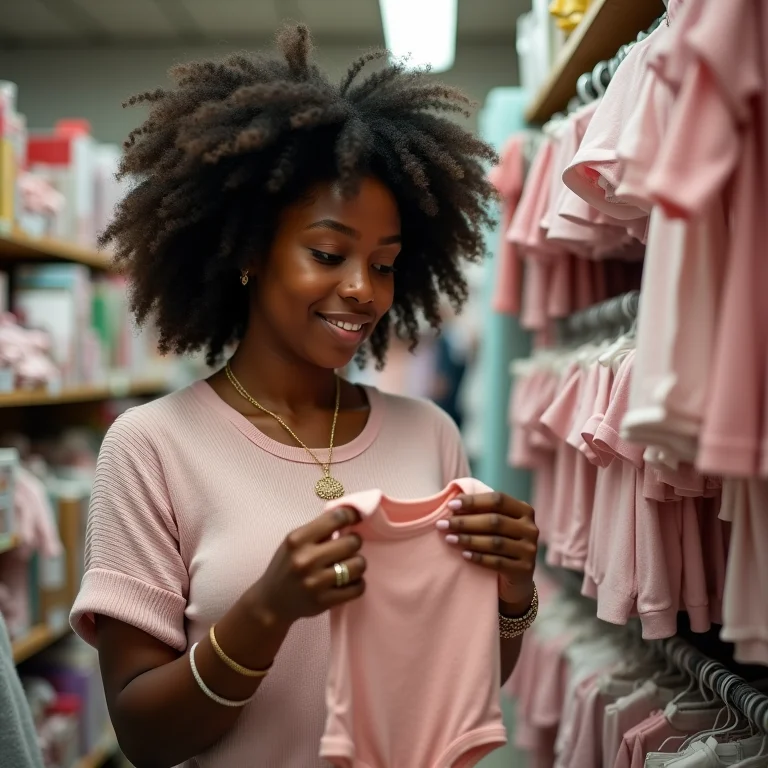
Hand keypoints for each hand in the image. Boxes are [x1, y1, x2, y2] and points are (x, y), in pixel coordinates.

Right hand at [248, 506, 365, 627]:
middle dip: (354, 542)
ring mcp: (315, 582)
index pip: (336, 519)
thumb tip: (350, 515)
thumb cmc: (286, 566)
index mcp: (297, 539)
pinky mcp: (324, 601)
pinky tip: (349, 581)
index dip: (351, 515)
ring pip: (358, 565)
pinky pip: (358, 588)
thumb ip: (319, 529)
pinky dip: (358, 583)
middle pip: (352, 542)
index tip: (356, 518)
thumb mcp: (294, 541)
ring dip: (357, 563)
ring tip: (349, 564)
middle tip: (349, 546)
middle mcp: (306, 559)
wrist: (271, 602)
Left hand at [437, 492, 538, 614]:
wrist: (517, 578)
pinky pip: (497, 562)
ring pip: (495, 542)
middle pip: (495, 521)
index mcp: (524, 510)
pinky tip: (464, 555)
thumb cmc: (500, 542)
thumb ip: (482, 511)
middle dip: (465, 522)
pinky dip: (479, 557)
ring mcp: (529, 550)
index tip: (450, 505)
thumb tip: (454, 503)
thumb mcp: (497, 524)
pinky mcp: (524, 569)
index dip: (473, 501)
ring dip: (468, 539)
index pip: (498, 500)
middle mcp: (530, 528)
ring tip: (449, 538)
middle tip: (442, 524)